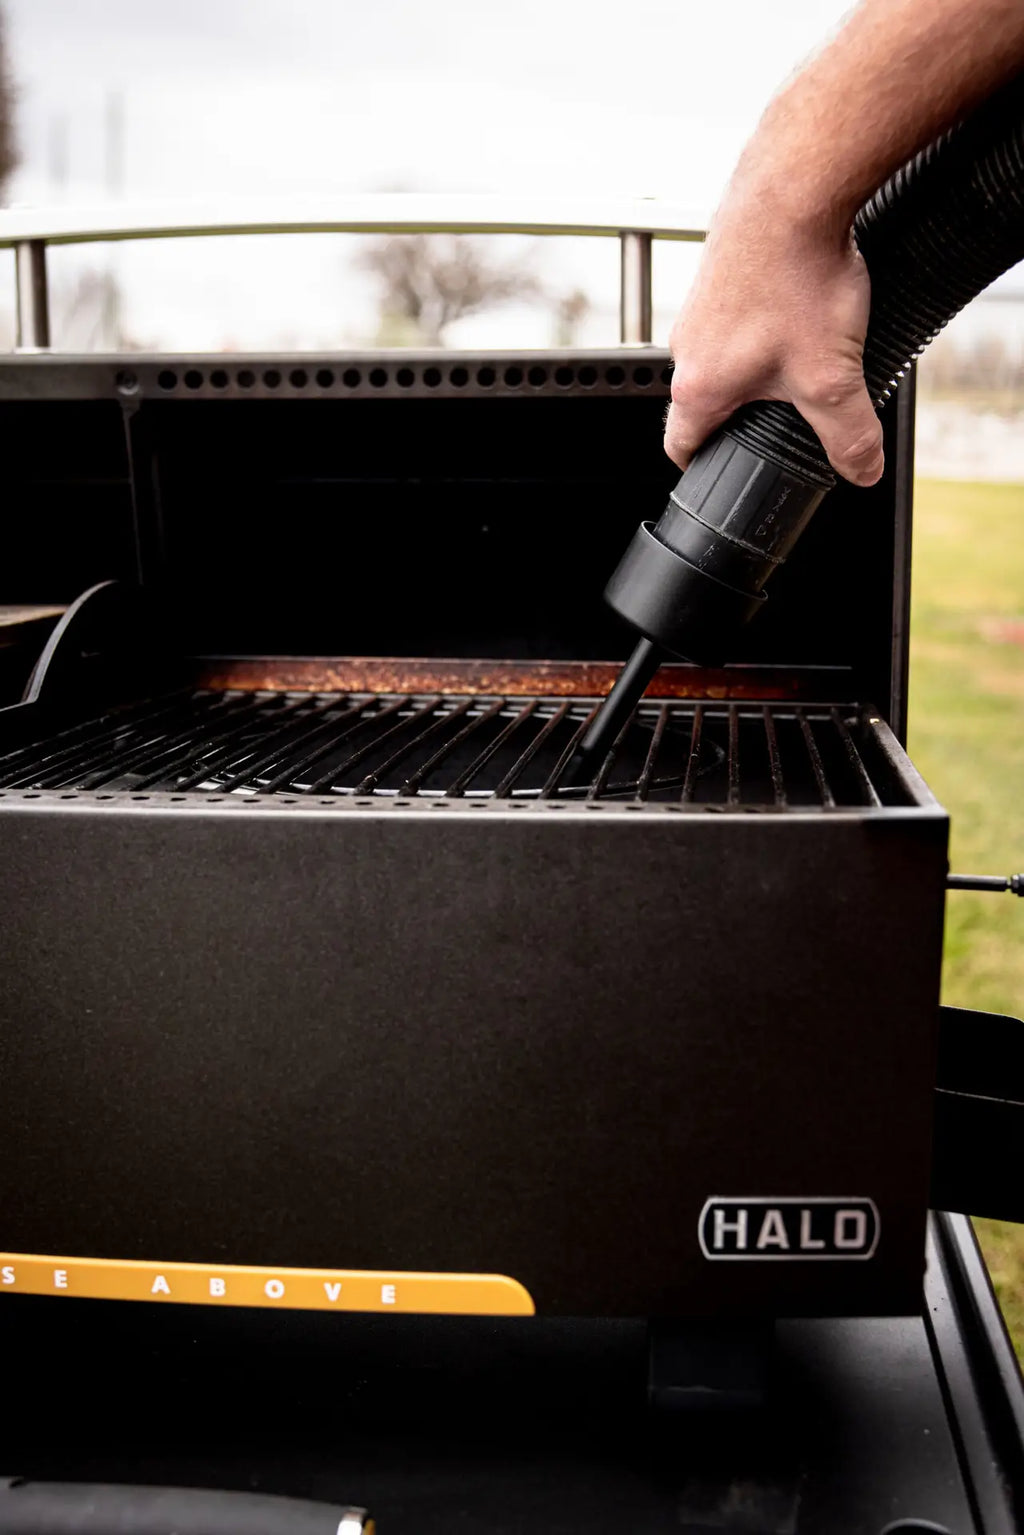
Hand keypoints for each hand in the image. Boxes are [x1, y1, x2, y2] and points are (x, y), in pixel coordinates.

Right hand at [664, 178, 884, 486]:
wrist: (794, 188)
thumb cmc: (796, 276)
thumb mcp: (831, 376)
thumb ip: (849, 434)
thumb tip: (861, 470)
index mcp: (698, 386)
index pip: (681, 447)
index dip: (703, 468)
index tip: (724, 475)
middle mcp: (687, 345)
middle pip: (707, 399)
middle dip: (745, 412)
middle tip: (788, 415)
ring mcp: (700, 304)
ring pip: (724, 354)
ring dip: (758, 363)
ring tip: (806, 353)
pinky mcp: (720, 269)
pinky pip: (738, 313)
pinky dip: (767, 319)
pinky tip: (803, 306)